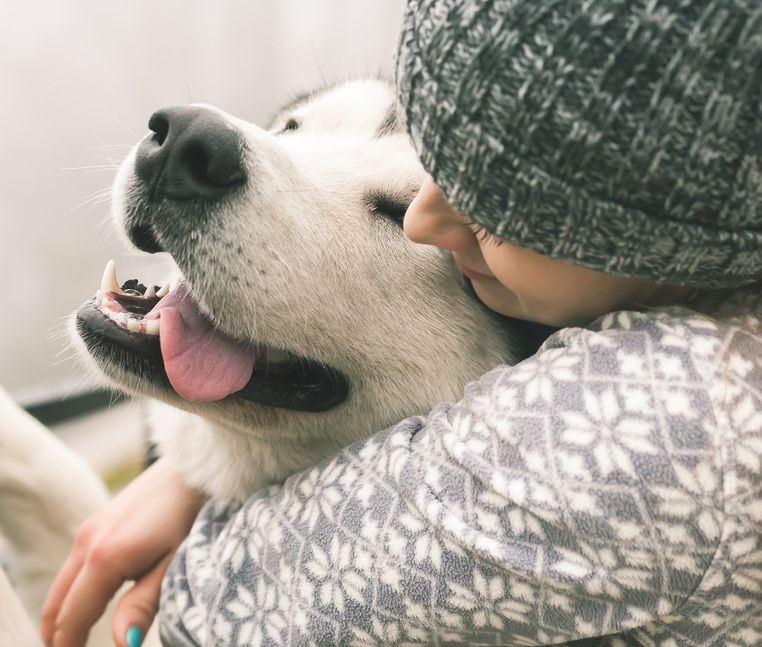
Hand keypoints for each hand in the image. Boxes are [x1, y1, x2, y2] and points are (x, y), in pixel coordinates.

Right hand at [41, 457, 206, 646]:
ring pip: (61, 586)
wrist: (193, 471)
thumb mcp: (175, 565)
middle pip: (57, 604)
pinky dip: (71, 593)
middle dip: (58, 636)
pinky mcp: (96, 523)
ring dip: (62, 615)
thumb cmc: (192, 517)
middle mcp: (87, 543)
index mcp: (105, 558)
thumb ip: (144, 605)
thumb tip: (122, 644)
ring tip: (73, 641)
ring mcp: (88, 530)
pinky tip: (86, 606)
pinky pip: (73, 568)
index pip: (72, 618)